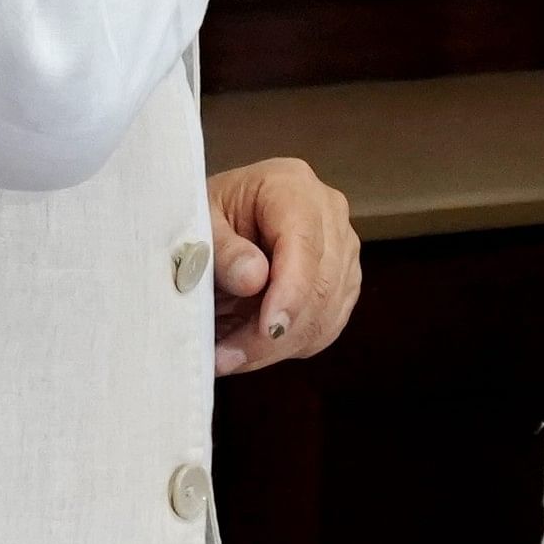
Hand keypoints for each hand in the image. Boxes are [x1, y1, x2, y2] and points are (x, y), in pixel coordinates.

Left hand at [205, 157, 361, 373]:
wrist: (223, 216)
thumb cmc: (210, 214)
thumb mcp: (200, 222)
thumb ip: (223, 249)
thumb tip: (254, 279)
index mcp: (293, 187)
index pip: (305, 243)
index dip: (290, 290)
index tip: (268, 328)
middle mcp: (329, 215)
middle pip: (320, 284)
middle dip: (274, 332)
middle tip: (225, 357)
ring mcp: (342, 250)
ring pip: (325, 314)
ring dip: (276, 346)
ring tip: (228, 357)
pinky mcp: (343, 283)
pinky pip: (326, 327)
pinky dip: (288, 347)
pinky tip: (251, 349)